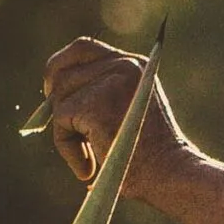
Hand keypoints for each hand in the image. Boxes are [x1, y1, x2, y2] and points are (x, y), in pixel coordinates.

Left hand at [41, 37, 193, 198]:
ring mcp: (110, 82)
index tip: (53, 91)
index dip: (61, 67)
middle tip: (61, 127)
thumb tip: (54, 98)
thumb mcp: (130, 114)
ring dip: (65, 132)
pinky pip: (60, 120)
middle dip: (56, 101)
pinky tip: (87, 168)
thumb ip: (102, 96)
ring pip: (60, 97)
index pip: (82, 48)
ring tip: (88, 160)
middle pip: (63, 70)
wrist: (170, 175)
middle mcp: (124, 65)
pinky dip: (67, 148)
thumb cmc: (151, 157)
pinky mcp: (96, 104)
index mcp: (134, 65)